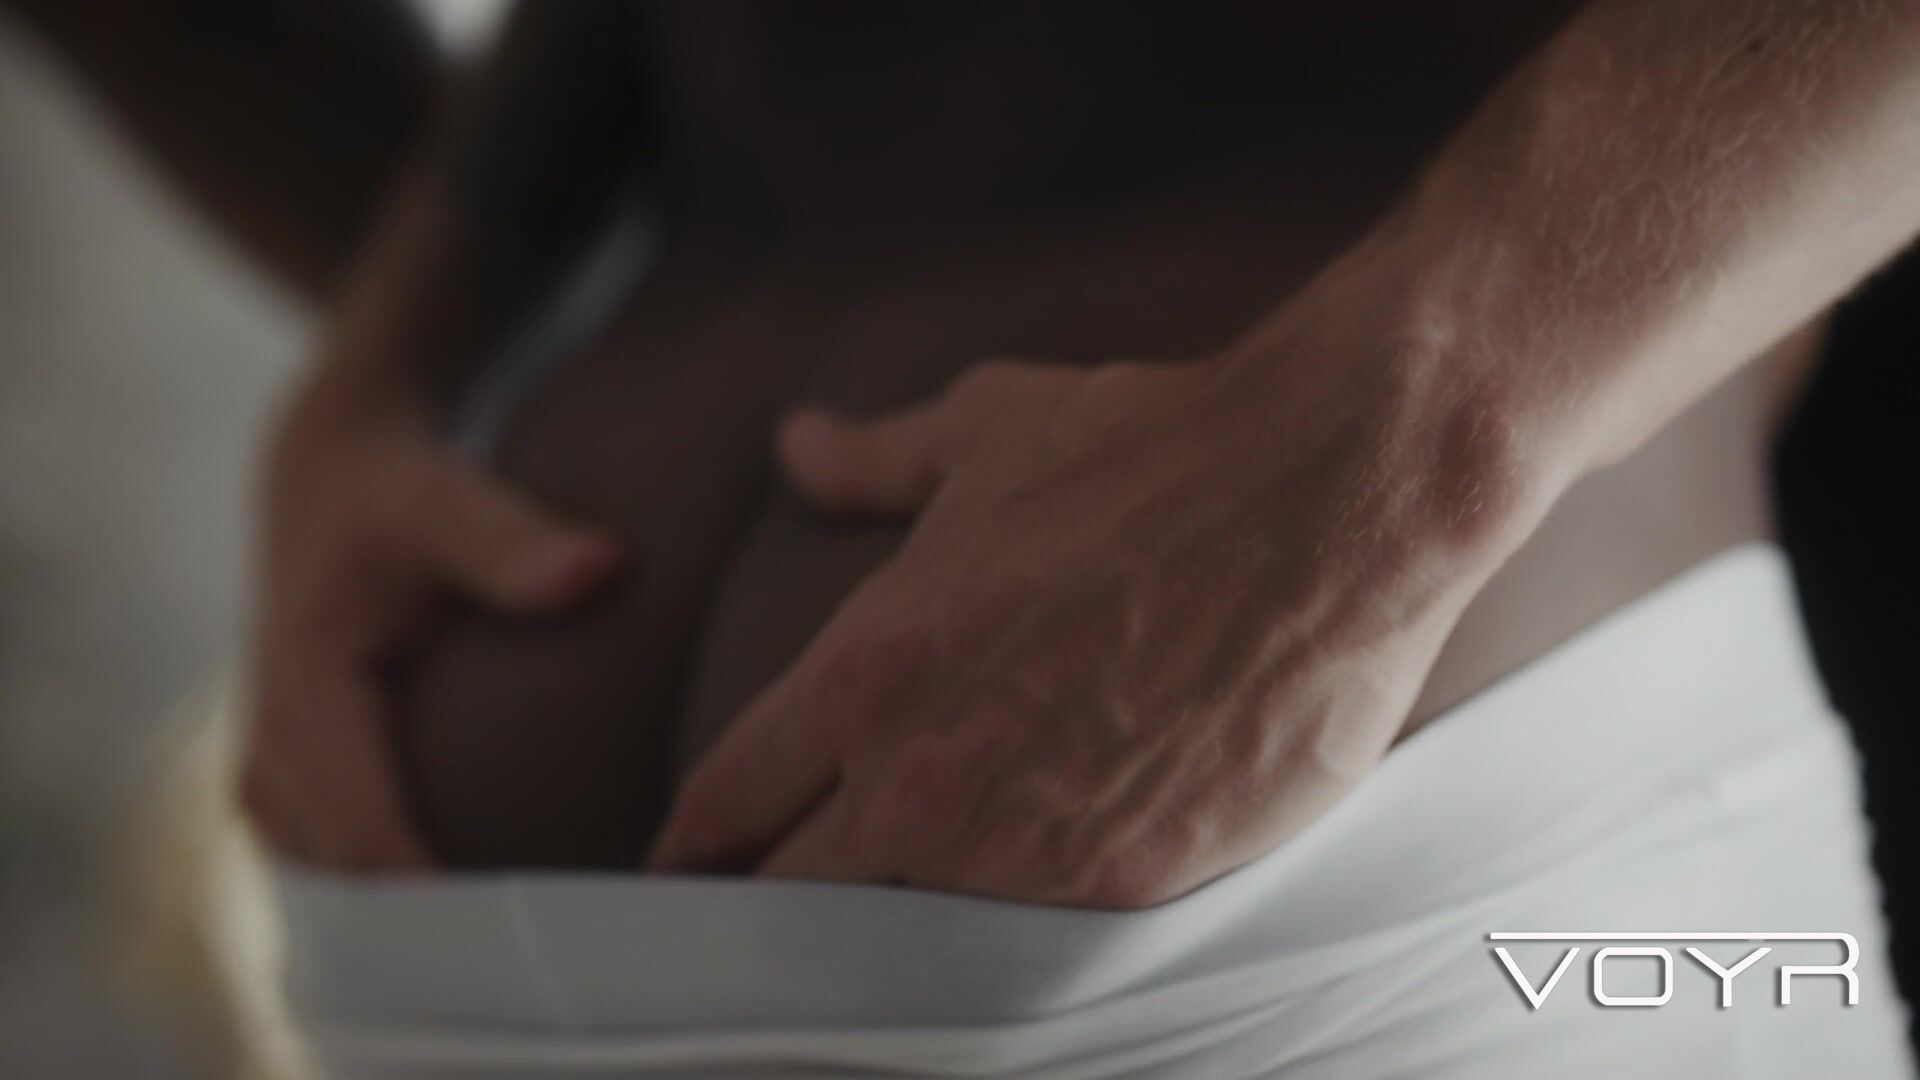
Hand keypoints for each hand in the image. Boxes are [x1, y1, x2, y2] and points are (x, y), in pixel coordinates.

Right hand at [241, 365, 618, 871]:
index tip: (544, 914)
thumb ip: (513, 540)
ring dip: (429, 900)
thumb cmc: (391, 493)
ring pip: (351, 881)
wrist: (327, 480)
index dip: (452, 886)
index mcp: (303, 694)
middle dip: (452, 909)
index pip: (372, 834)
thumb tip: (604, 570)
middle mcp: (272, 752)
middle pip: (363, 876)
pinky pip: (348, 862)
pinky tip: (490, 875)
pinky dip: (407, 874)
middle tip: (563, 924)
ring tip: (537, 907)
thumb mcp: (442, 498)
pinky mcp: (295, 787)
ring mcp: (274, 779)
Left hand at [648, 290, 1531, 906]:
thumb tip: (800, 441)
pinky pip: (1033, 950)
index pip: (730, 799)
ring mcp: (1025, 850)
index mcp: (867, 669)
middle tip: (777, 907)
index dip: (694, 846)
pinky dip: (1013, 937)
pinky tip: (1019, 916)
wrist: (1331, 493)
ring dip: (897, 927)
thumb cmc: (1157, 451)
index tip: (686, 867)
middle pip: (796, 897)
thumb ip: (875, 462)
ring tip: (900, 917)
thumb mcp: (987, 432)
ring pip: (908, 941)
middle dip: (776, 905)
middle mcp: (925, 777)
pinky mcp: (1127, 890)